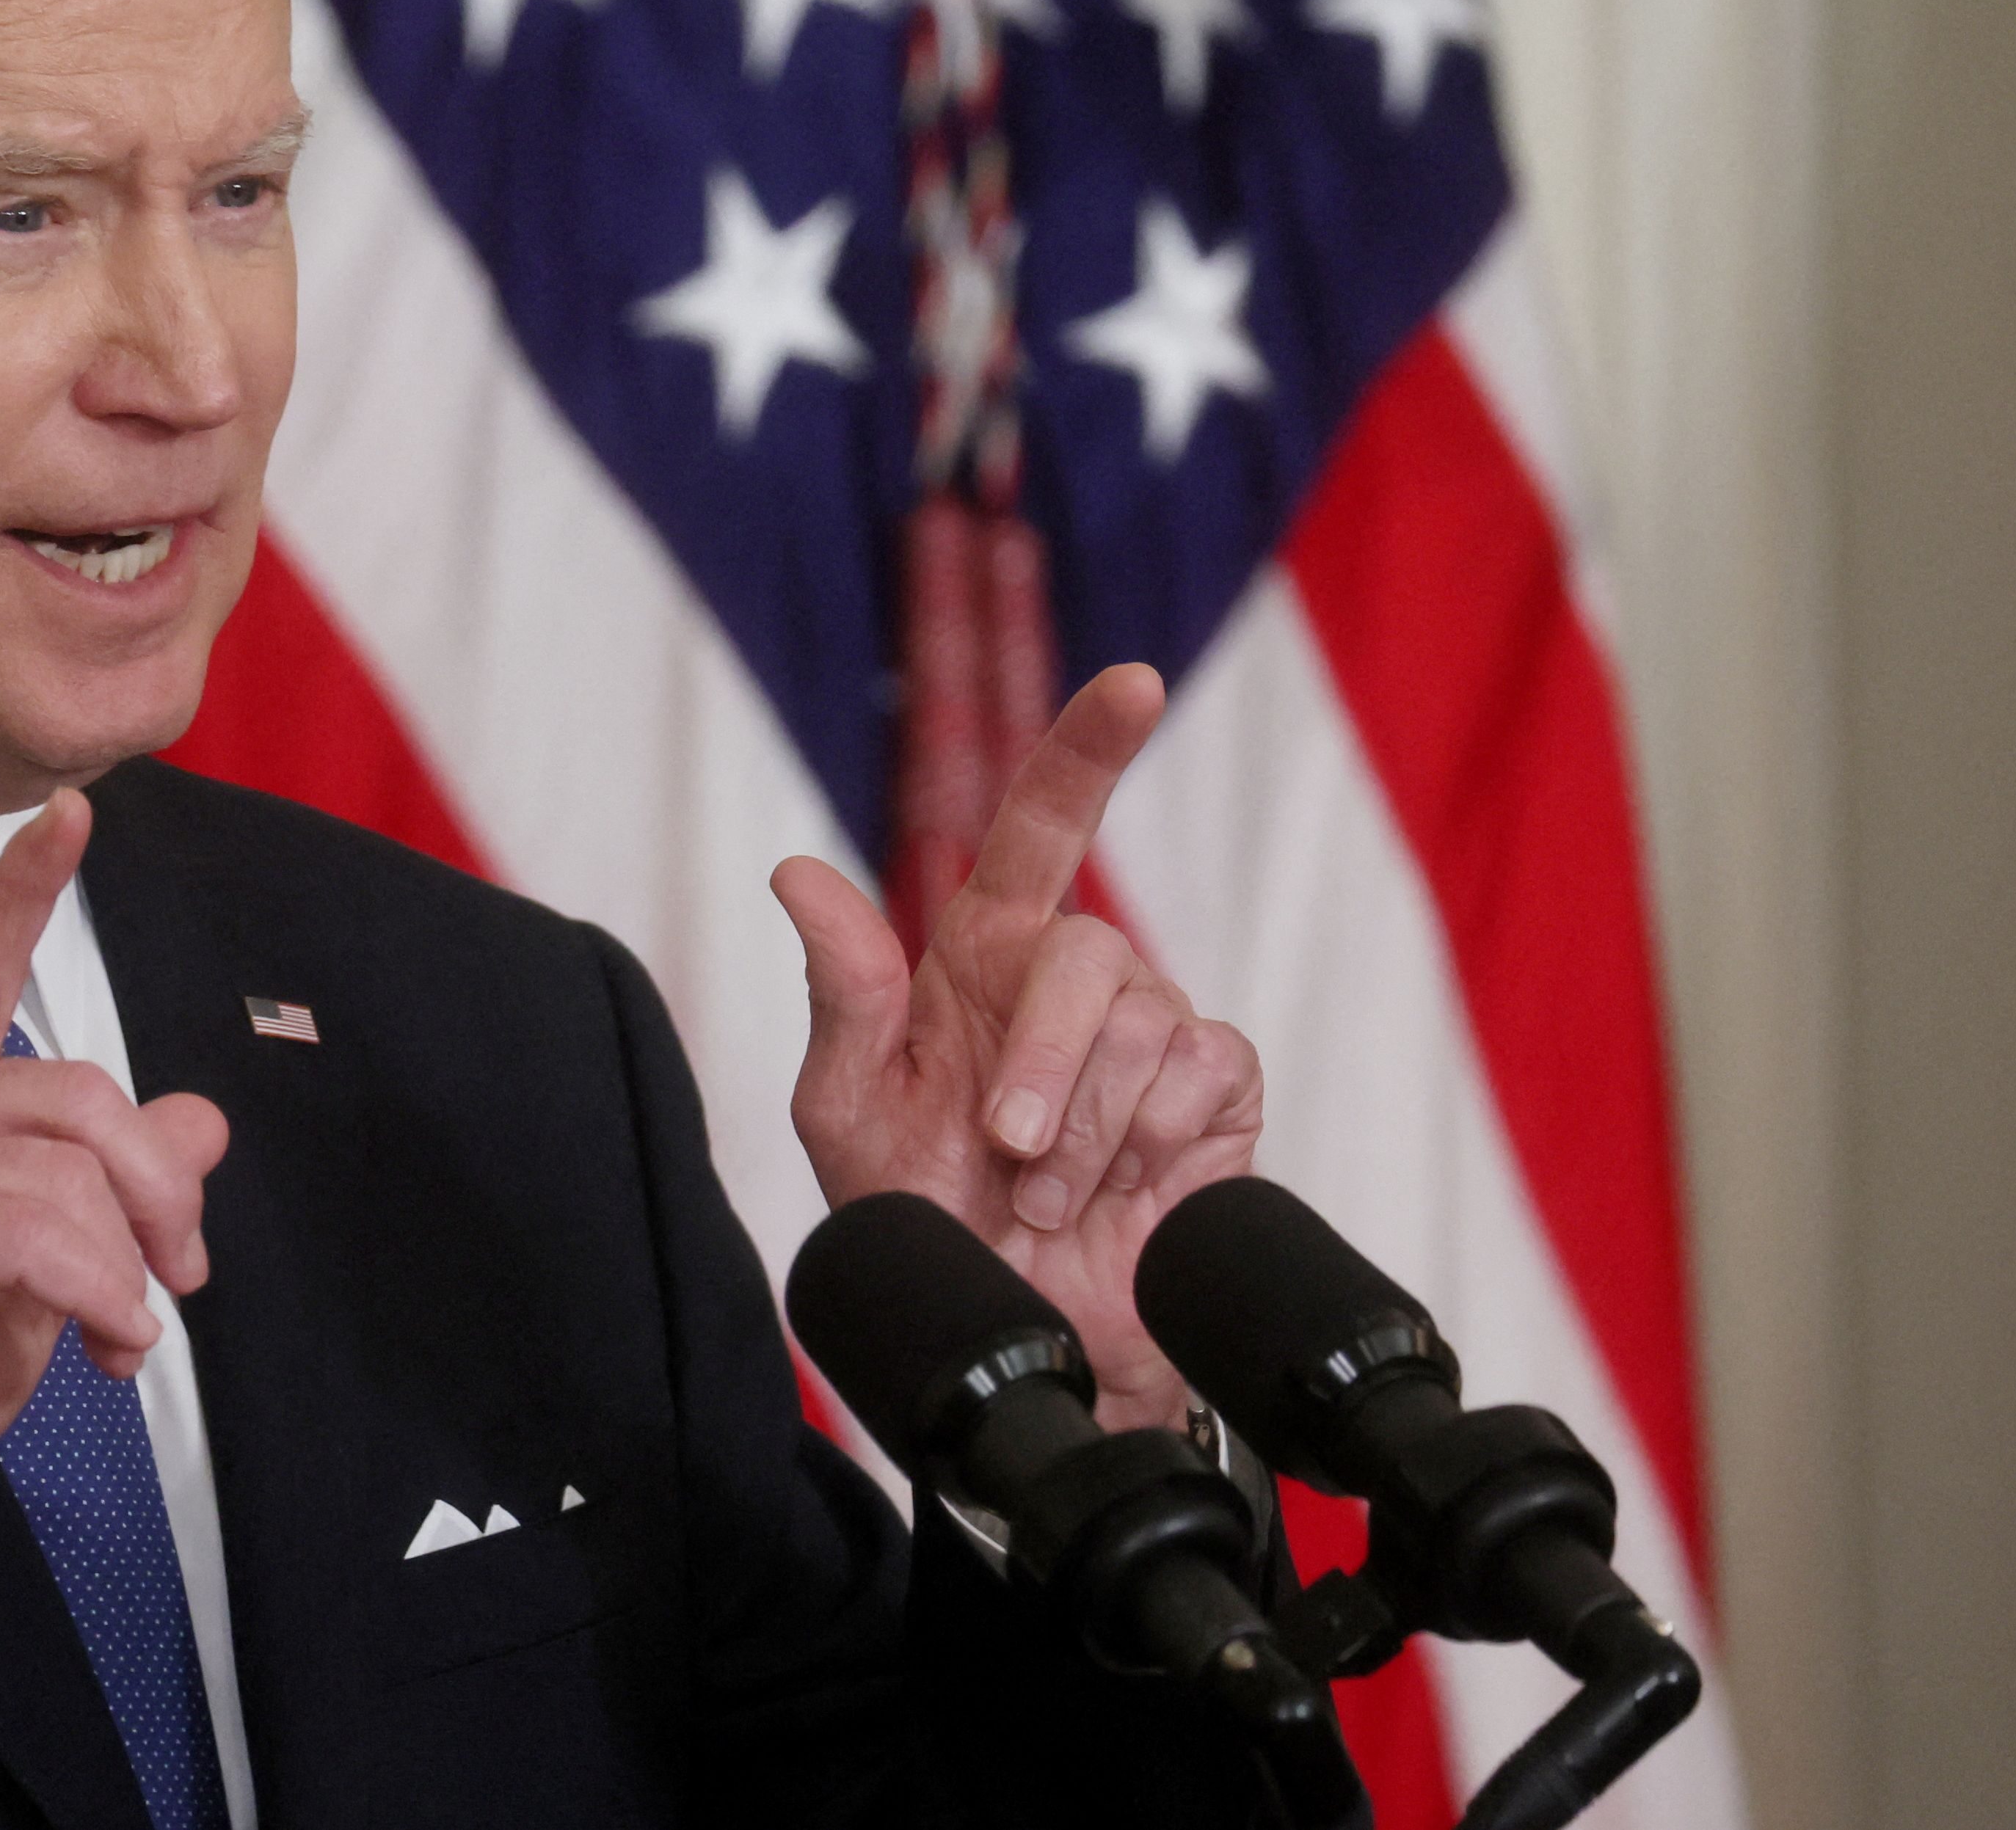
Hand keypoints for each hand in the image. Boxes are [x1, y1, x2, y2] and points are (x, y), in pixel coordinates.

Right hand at [0, 791, 231, 1645]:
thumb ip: (108, 1188)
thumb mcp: (41, 1269)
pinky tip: (96, 1343)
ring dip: (126, 1264)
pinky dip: (99, 1294)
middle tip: (177, 1279)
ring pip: (71, 1168)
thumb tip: (200, 1122)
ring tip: (117, 1331)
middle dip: (156, 1194)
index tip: (71, 811)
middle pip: (82, 1092)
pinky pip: (44, 1230)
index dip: (26, 888)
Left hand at [771, 666, 1262, 1429]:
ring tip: (1044, 1197)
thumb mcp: (853, 1112)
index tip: (1136, 683)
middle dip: (1043, 1061)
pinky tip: (1113, 1193)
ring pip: (1145, 1025)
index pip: (1043, 822)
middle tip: (1004, 1150)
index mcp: (984, 955)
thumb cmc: (924, 1219)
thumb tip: (797, 873)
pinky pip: (1201, 1078)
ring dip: (1084, 1131)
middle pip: (1088, 953)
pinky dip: (1144, 1146)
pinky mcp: (1218, 1092)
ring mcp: (1158, 1029)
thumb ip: (843, 995)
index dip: (1089, 747)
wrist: (1009, 1333)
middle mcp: (1076, 977)